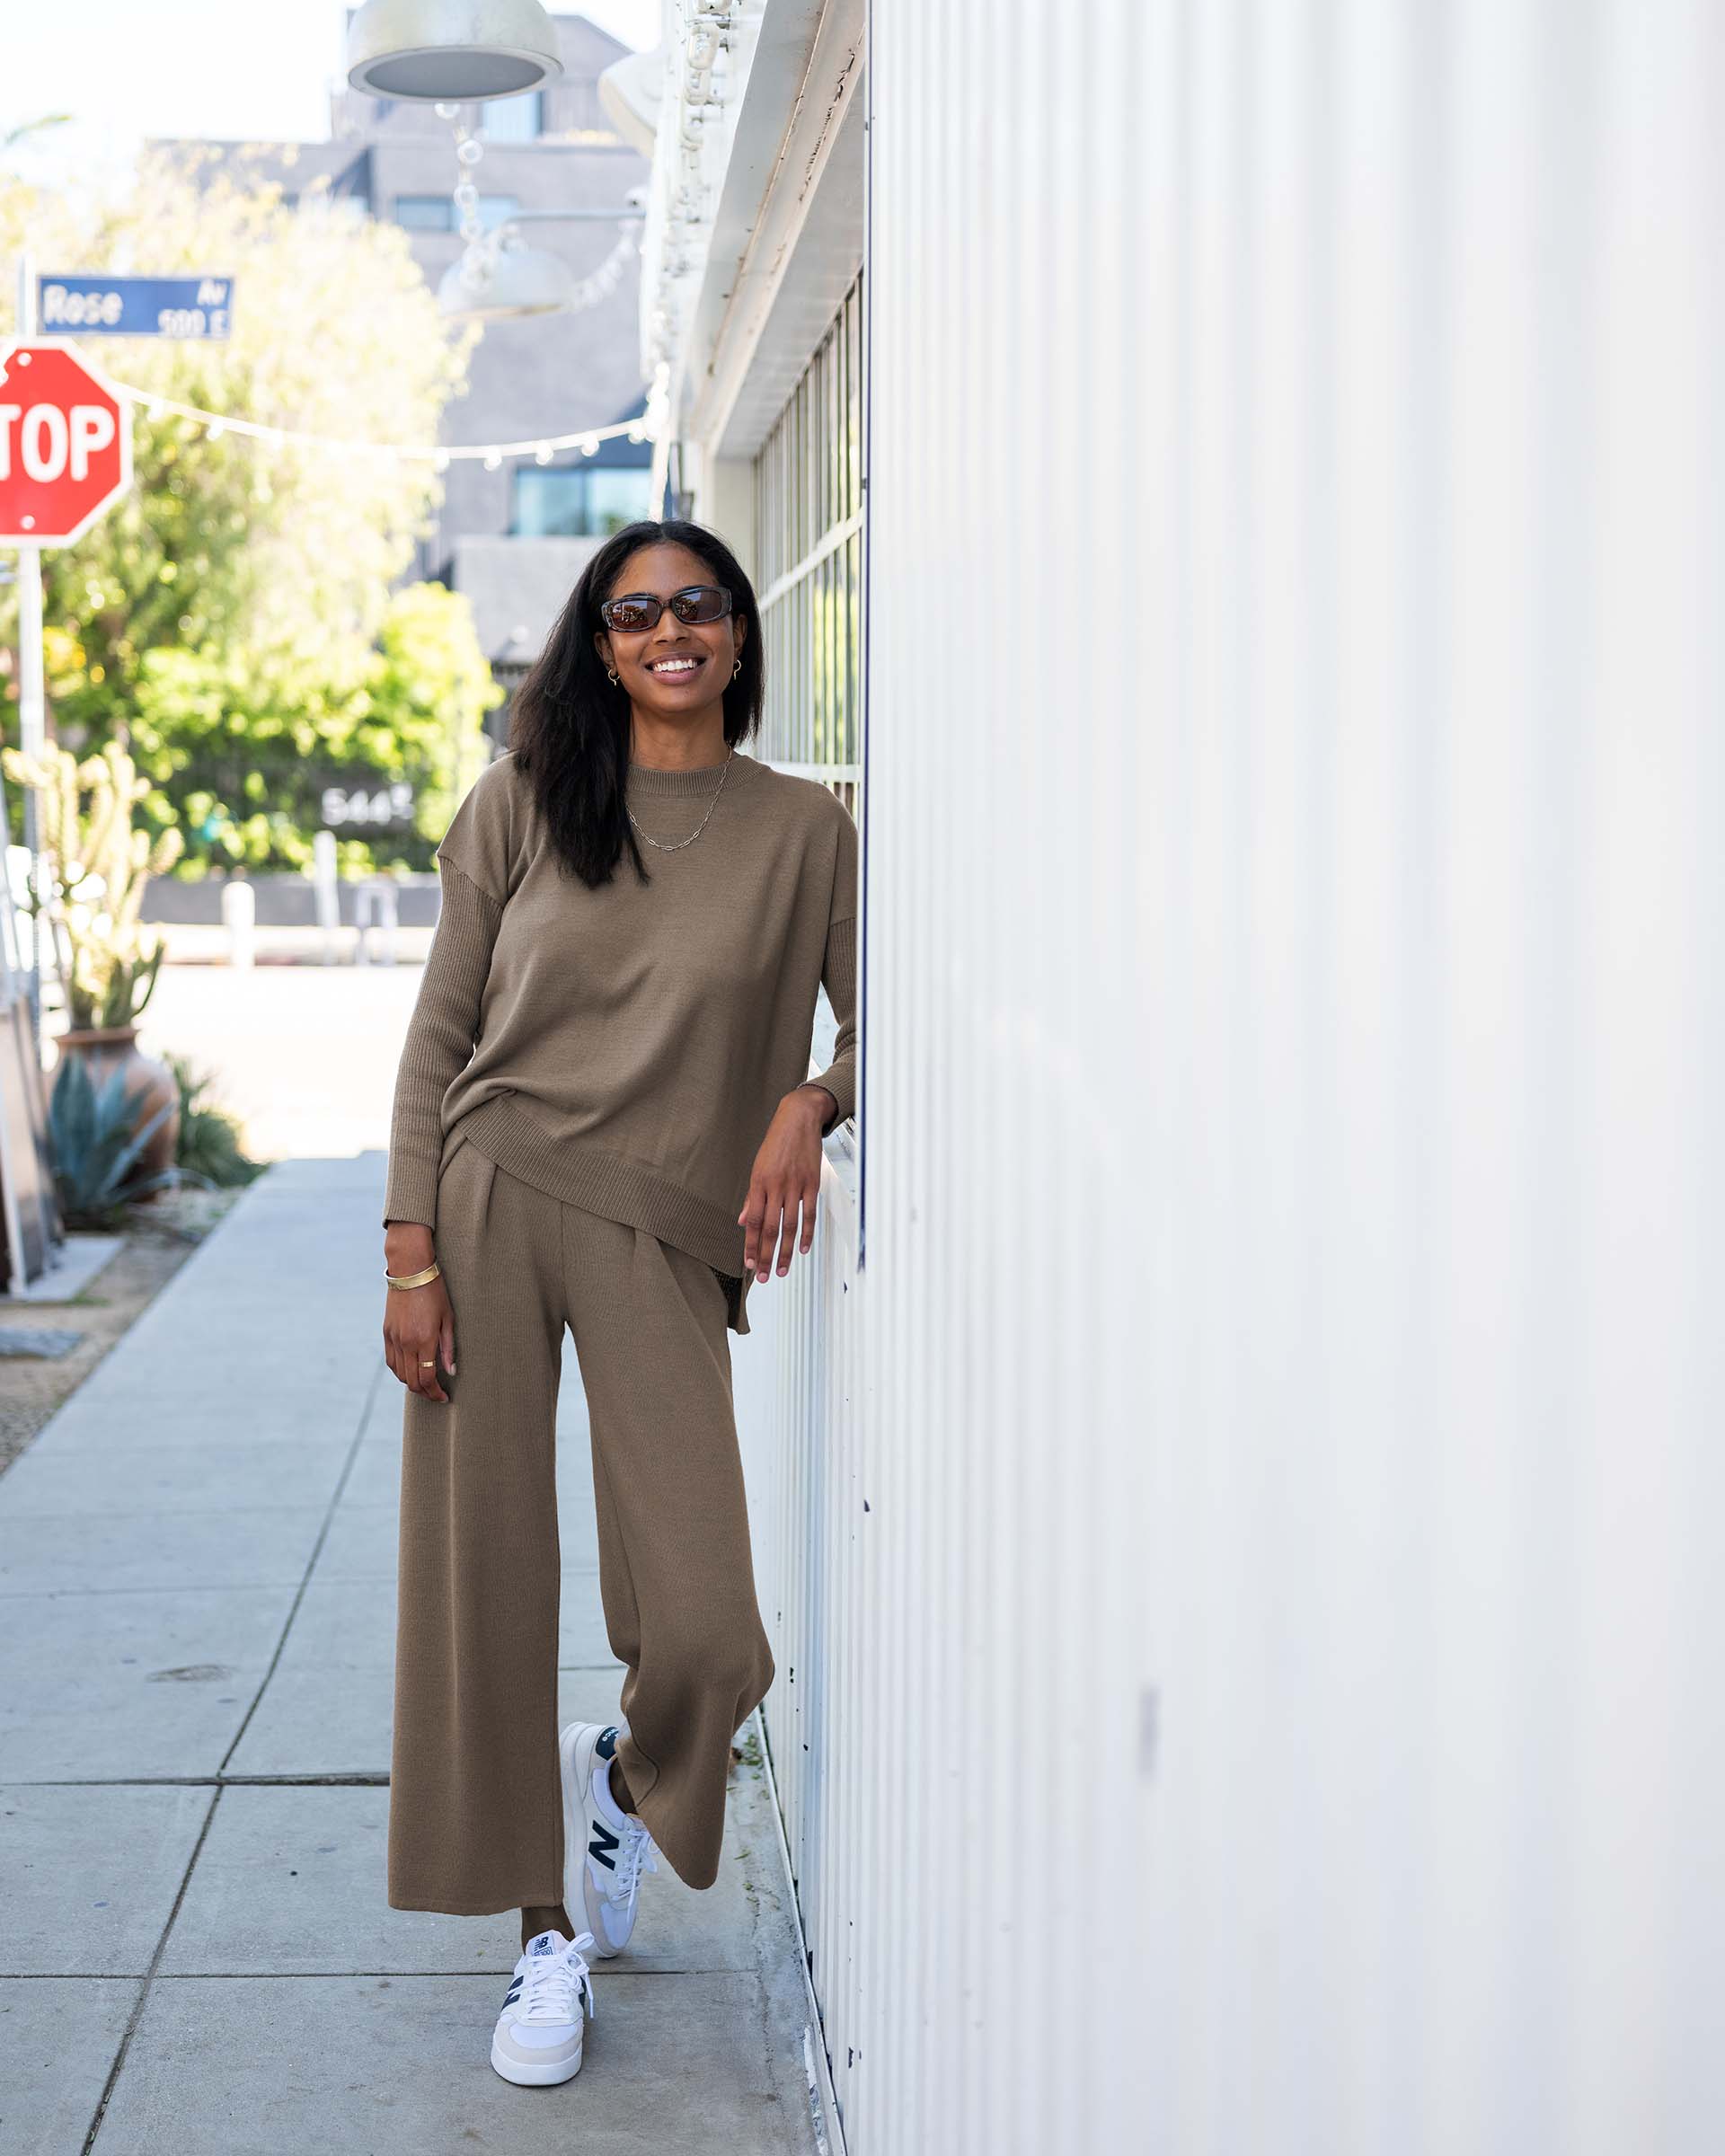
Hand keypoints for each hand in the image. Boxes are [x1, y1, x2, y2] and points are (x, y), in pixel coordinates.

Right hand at [382, 1228, 456, 1401]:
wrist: (410, 1271)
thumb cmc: (435, 1292)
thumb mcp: (448, 1319)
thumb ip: (448, 1347)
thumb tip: (450, 1371)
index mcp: (424, 1340)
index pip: (427, 1378)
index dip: (435, 1393)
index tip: (444, 1397)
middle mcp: (406, 1343)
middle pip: (412, 1381)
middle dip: (425, 1392)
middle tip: (436, 1394)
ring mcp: (394, 1339)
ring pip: (400, 1374)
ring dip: (412, 1383)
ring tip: (425, 1384)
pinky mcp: (386, 1333)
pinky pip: (391, 1361)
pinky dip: (400, 1371)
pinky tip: (410, 1371)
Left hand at [737, 1086, 834, 1282]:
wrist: (798, 1119)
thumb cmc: (776, 1142)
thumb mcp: (758, 1167)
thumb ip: (751, 1197)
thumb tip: (743, 1221)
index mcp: (759, 1183)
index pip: (753, 1222)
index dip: (751, 1245)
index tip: (750, 1264)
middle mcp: (775, 1186)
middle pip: (770, 1229)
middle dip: (767, 1256)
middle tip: (765, 1276)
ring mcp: (795, 1185)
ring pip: (789, 1226)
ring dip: (785, 1251)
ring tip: (782, 1269)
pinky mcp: (812, 1183)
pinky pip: (809, 1213)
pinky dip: (807, 1233)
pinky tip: (802, 1248)